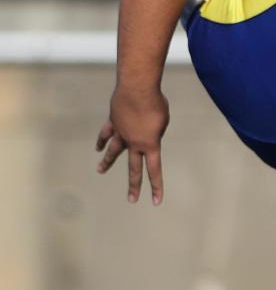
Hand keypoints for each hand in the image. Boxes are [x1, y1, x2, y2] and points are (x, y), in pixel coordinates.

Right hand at [96, 86, 169, 204]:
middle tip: (131, 200)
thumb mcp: (163, 120)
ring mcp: (121, 133)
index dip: (156, 186)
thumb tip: (144, 133)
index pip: (154, 170)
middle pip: (133, 168)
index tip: (156, 201)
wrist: (138, 88)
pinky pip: (106, 134)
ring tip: (100, 171)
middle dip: (134, 185)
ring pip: (113, 152)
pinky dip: (102, 140)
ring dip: (106, 162)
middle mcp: (134, 143)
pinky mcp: (114, 122)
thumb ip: (155, 131)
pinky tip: (98, 147)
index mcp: (150, 145)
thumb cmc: (155, 103)